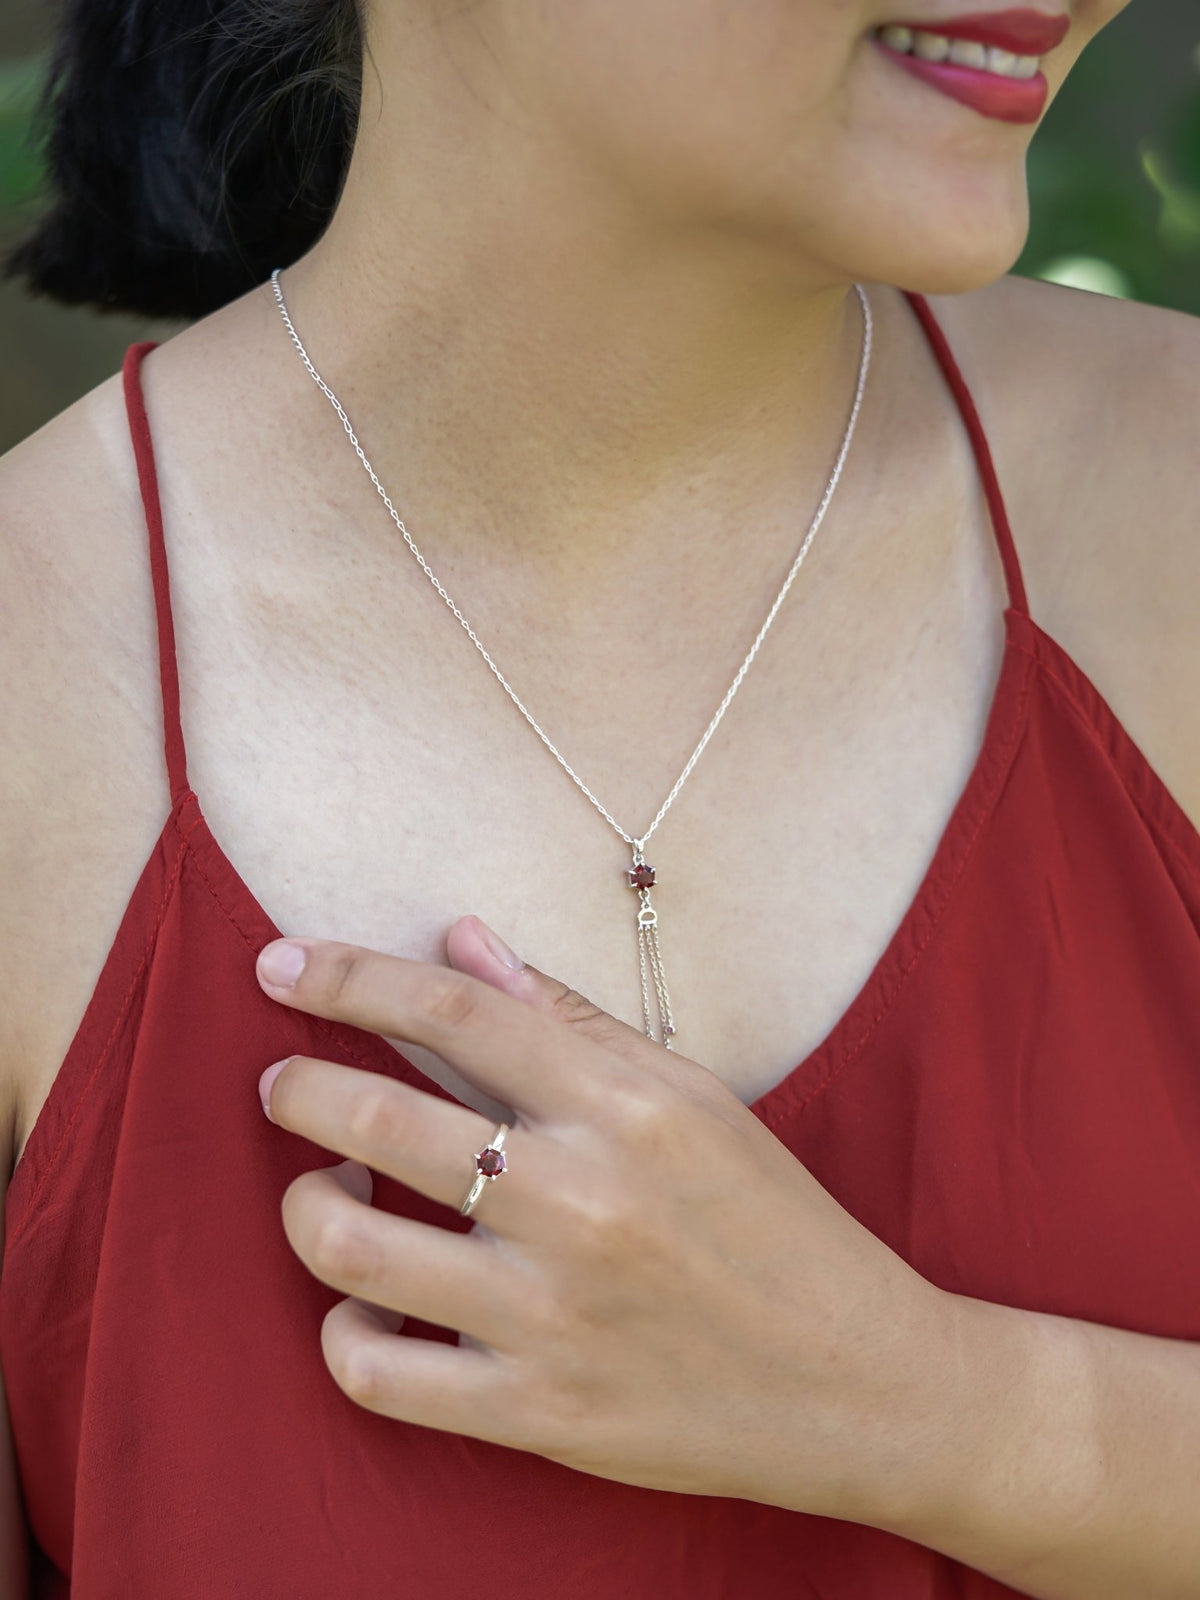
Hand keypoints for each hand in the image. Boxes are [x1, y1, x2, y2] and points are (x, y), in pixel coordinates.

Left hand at [255, 915, 955, 1522]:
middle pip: (379, 1122)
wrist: (855, 1383)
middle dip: (297, 1087)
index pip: (455, 1014)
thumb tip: (463, 941)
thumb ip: (573, 1016)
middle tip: (281, 1083)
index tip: (281, 963)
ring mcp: (552, 1315)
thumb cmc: (773, 1220)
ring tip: (322, 1189)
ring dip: (307, 1205)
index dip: (351, 978)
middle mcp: (581, 1202)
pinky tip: (362, 1303)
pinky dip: (342, 1330)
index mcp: (628, 1108)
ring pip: (353, 1248)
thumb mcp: (694, 1095)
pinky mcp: (537, 1411)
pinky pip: (378, 1374)